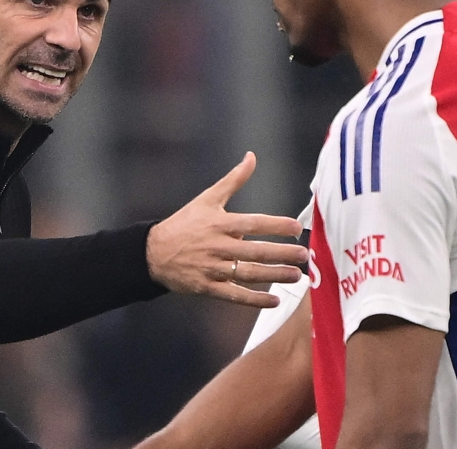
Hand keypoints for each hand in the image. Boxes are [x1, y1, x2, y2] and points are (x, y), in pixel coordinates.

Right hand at [146, 152, 306, 307]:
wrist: (153, 252)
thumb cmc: (184, 224)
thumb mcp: (207, 198)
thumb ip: (233, 180)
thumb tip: (251, 157)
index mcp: (220, 223)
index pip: (253, 223)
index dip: (276, 225)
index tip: (296, 227)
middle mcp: (218, 246)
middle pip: (255, 251)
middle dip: (281, 254)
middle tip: (303, 255)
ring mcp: (213, 268)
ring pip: (248, 274)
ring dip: (274, 276)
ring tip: (295, 275)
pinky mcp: (208, 287)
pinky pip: (235, 295)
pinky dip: (255, 300)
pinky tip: (274, 300)